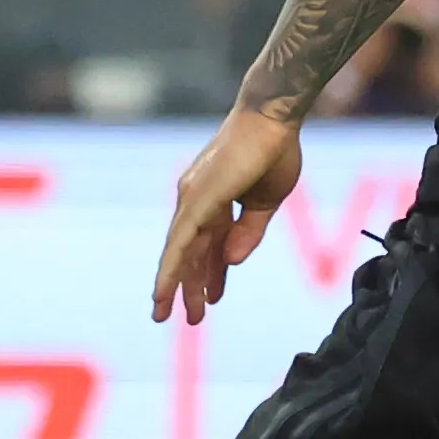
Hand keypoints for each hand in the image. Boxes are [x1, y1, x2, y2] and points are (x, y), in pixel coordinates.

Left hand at [153, 107, 301, 324]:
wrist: (274, 119)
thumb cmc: (274, 152)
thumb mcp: (266, 204)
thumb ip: (249, 233)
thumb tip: (231, 262)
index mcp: (215, 202)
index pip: (209, 246)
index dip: (211, 274)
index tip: (212, 299)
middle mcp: (196, 201)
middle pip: (190, 253)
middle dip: (189, 287)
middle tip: (189, 319)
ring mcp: (193, 199)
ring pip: (178, 252)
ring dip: (174, 285)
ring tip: (165, 315)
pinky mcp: (198, 199)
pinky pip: (180, 241)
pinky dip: (171, 267)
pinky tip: (164, 290)